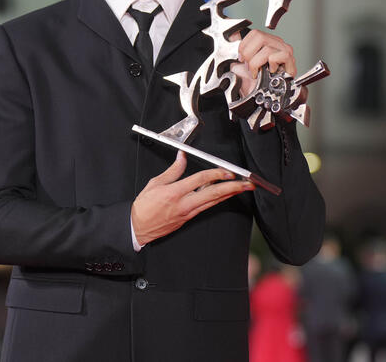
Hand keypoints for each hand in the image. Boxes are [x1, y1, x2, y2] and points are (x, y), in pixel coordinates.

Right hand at [131, 152, 254, 245]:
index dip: (215, 174)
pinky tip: (225, 194)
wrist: (138, 228)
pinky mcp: (189, 218)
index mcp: (174, 192)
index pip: (200, 180)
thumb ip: (172, 170)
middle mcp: (184, 204)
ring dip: (230, 194)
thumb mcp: (155, 183)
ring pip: (213, 202)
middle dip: (233, 188)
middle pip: (214, 194)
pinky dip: (218, 199)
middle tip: (247, 183)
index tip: (227, 171)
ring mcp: (188, 213)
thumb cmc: (144, 206)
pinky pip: (207, 207)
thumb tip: (182, 157)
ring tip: (243, 188)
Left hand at [229, 29, 295, 95]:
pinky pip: (278, 56)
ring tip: (257, 71)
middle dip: (248, 54)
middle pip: (260, 36)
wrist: (264, 99)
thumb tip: (233, 36)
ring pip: (267, 48)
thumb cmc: (256, 83)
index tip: (241, 58)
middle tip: (249, 66)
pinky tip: (270, 71)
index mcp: (267, 42)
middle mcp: (277, 44)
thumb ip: (240, 50)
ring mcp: (285, 51)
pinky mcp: (290, 61)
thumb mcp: (243, 64)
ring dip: (257, 63)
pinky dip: (270, 64)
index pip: (255, 33)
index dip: (244, 45)